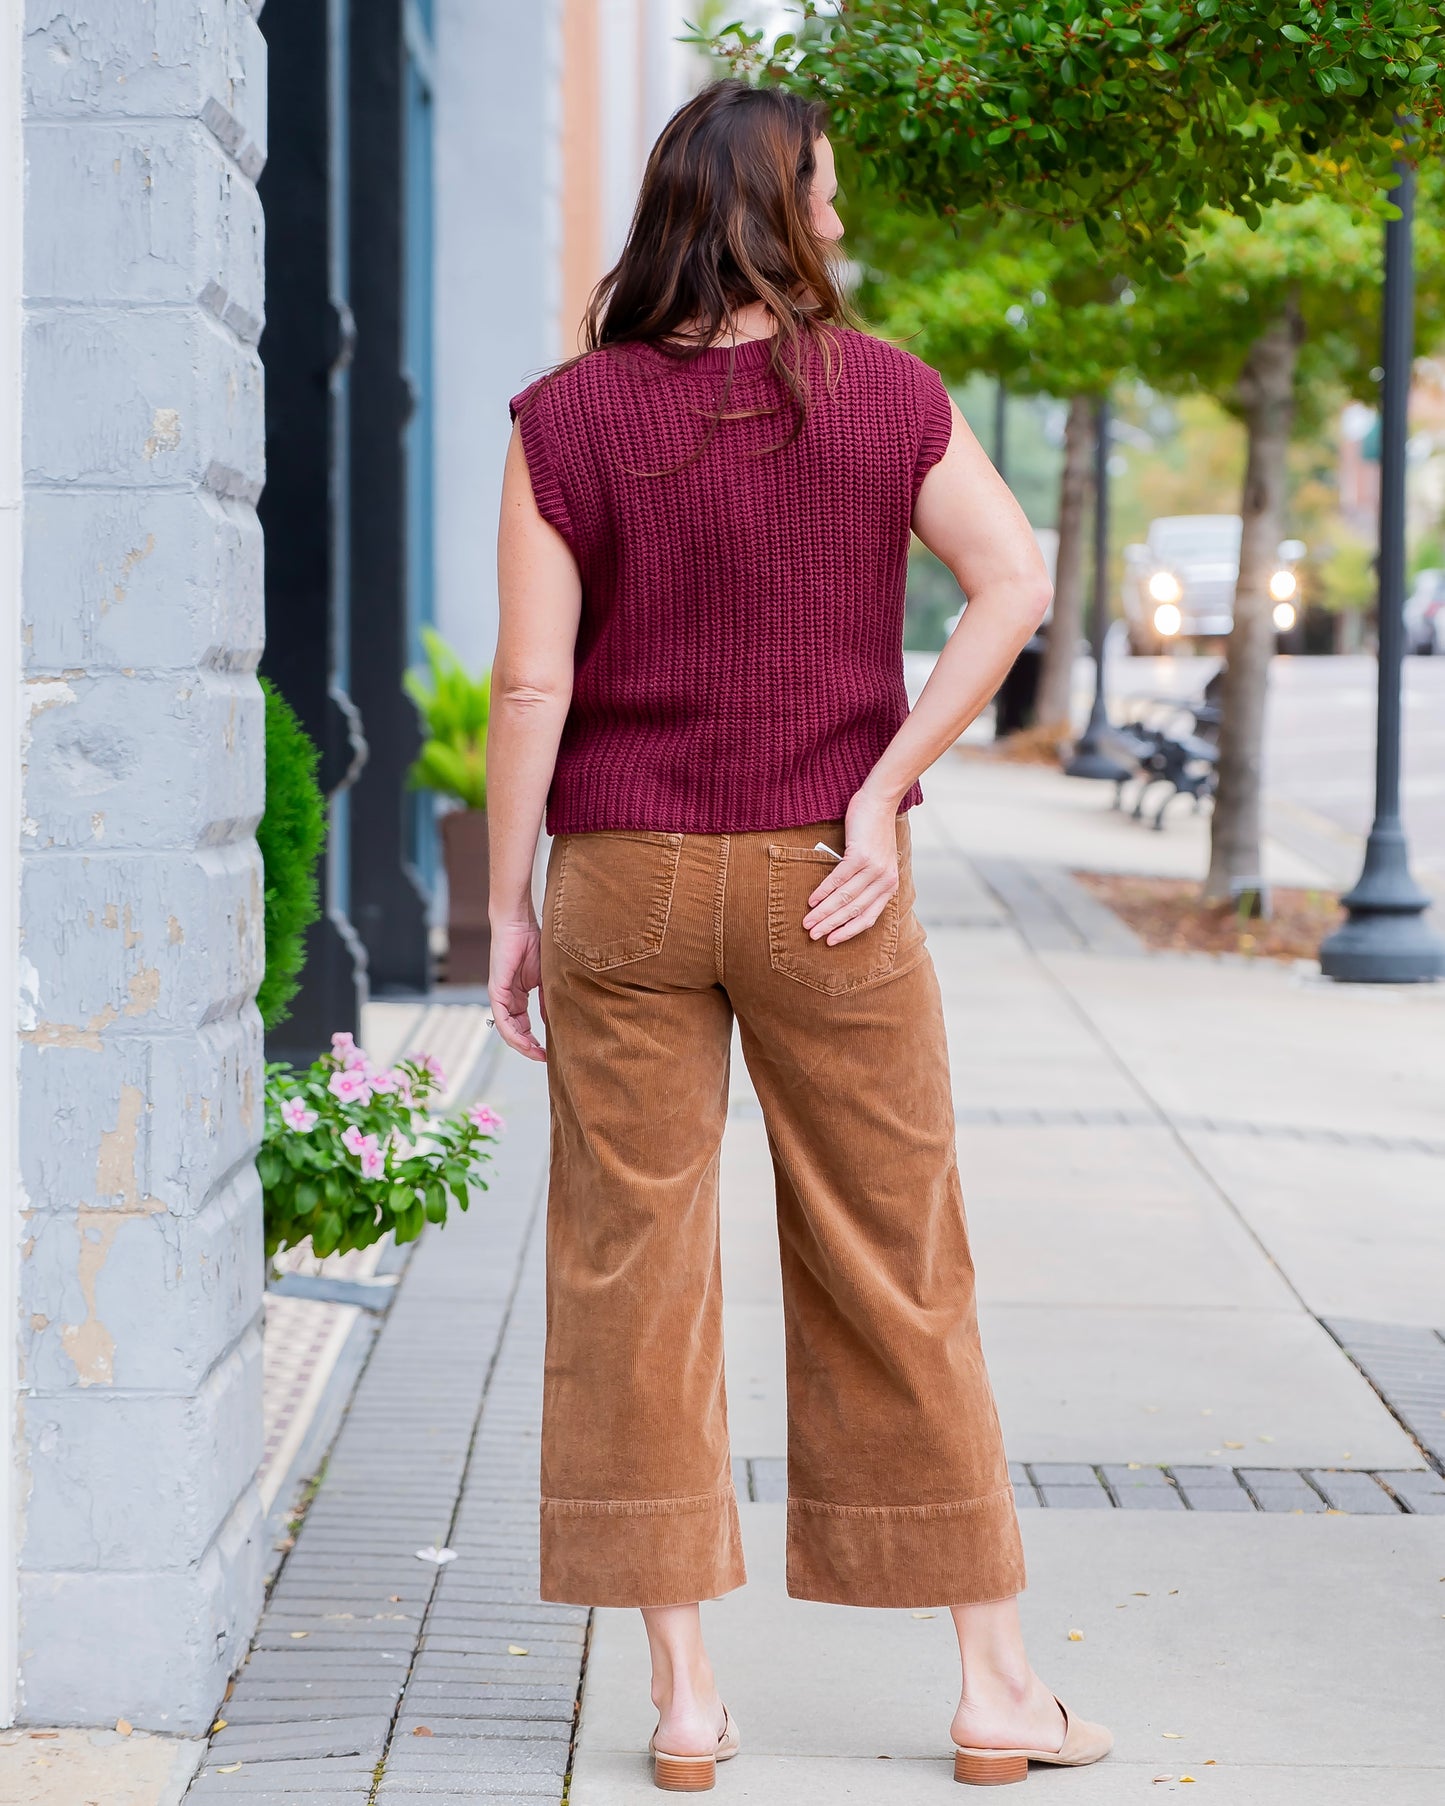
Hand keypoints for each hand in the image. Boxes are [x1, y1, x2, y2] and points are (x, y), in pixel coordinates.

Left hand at [489, 919, 546, 1060]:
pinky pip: (502, 1018)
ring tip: (536, 1054)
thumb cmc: (533, 942)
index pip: (524, 1025)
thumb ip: (547, 1000)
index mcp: (517, 996)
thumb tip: (554, 1021)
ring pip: (507, 1029)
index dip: (535, 1040)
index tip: (549, 1052)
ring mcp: (500, 996)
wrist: (519, 923)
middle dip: (529, 1047)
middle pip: (515, 1031)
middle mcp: (506, 999)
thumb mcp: (545, 978)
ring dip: (521, 1044)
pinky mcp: (496, 991)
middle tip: (544, 1058)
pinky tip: (524, 1042)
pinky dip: (512, 1032)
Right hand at [801, 789, 900, 944]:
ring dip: (824, 912)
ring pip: (844, 898)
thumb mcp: (878, 862)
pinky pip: (838, 879)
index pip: (868, 917)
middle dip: (831, 926)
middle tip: (813, 935)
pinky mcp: (861, 855)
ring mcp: (874, 868)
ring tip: (808, 921)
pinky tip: (812, 900)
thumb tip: (841, 903)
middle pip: (854, 911)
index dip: (848, 931)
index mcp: (889, 885)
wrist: (879, 802)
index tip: (831, 941)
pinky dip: (823, 892)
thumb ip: (866, 882)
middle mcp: (884, 880)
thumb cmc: (874, 832)